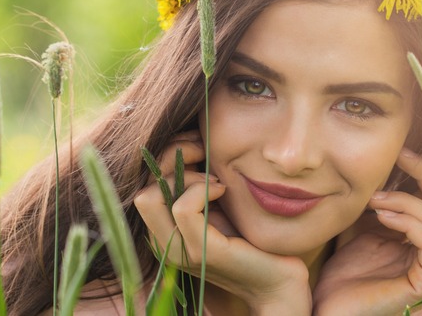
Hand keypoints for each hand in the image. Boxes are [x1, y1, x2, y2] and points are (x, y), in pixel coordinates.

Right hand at [134, 131, 310, 314]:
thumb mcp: (218, 204)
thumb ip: (197, 182)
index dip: (167, 157)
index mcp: (164, 232)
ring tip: (217, 181)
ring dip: (186, 176)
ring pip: (152, 195)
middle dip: (172, 160)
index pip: (144, 184)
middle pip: (141, 187)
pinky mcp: (200, 252)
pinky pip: (182, 207)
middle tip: (206, 156)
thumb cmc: (252, 238)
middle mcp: (163, 244)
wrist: (280, 281)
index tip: (198, 147)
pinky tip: (223, 189)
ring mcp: (178, 251)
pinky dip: (201, 189)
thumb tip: (187, 141)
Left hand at [312, 148, 421, 315]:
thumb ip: (382, 200)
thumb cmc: (346, 271)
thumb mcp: (366, 225)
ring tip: (375, 198)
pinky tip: (381, 214)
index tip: (400, 150)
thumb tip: (384, 164)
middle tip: (398, 156)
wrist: (331, 306)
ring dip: (407, 199)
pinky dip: (407, 219)